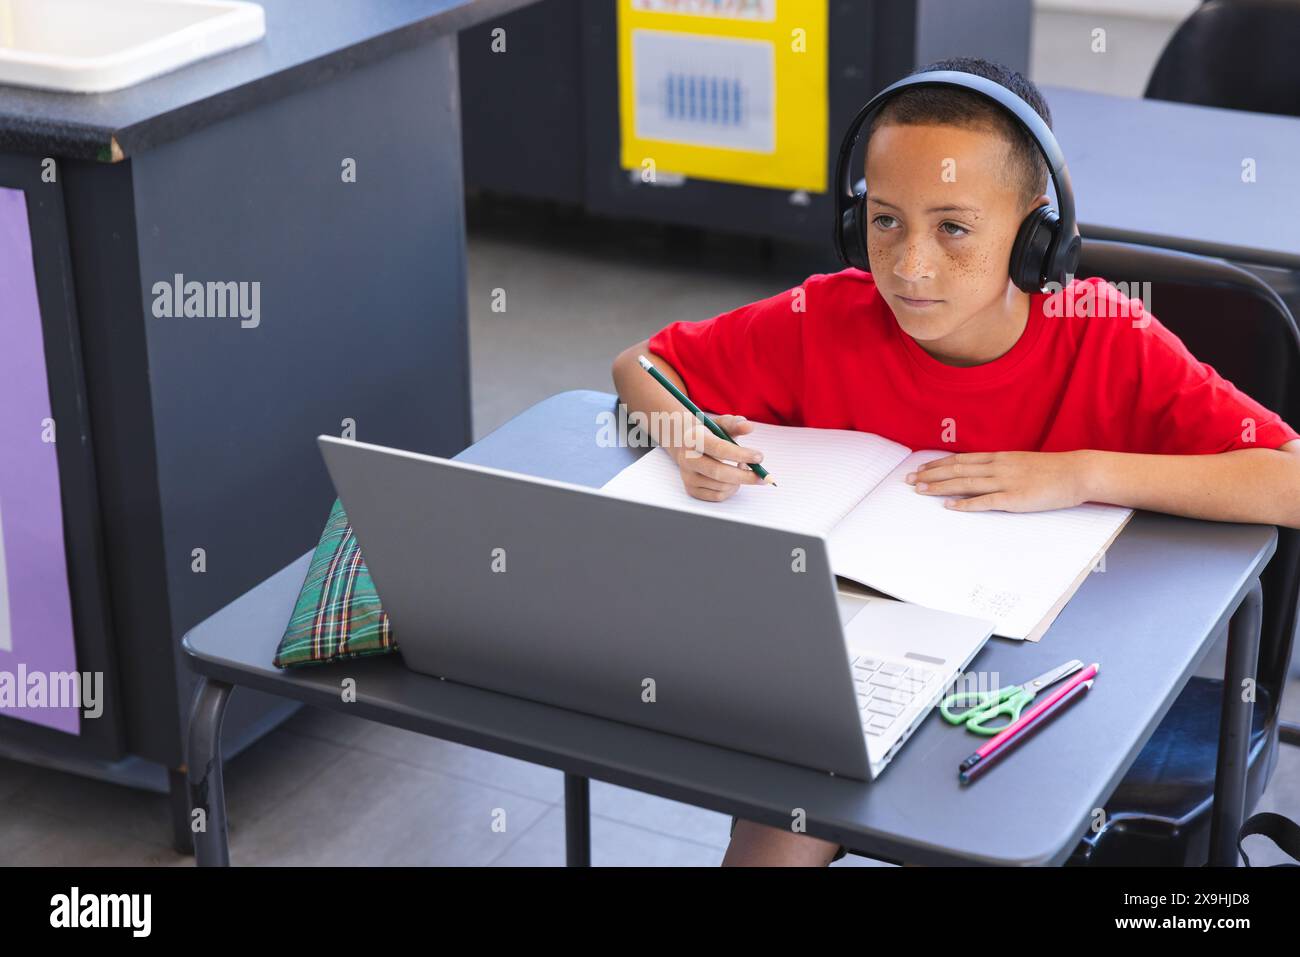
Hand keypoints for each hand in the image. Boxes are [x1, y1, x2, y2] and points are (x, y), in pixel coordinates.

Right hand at [668, 414, 767, 501]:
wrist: (688, 447)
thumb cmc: (710, 434)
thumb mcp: (721, 425)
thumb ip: (736, 424)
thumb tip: (749, 426)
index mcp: (693, 438)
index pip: (718, 448)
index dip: (741, 454)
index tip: (760, 457)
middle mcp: (686, 459)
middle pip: (718, 472)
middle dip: (745, 476)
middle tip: (762, 475)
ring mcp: (687, 476)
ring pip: (721, 486)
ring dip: (738, 481)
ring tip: (742, 468)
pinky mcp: (691, 490)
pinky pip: (718, 496)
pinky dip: (731, 489)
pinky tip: (732, 478)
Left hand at [904, 451, 1093, 512]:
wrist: (1077, 472)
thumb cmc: (1051, 470)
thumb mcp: (1021, 462)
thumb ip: (1000, 467)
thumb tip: (981, 472)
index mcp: (998, 457)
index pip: (960, 459)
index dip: (937, 464)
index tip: (919, 469)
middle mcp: (997, 466)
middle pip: (956, 470)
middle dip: (930, 475)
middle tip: (908, 480)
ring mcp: (1005, 482)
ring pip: (965, 483)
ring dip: (940, 487)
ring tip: (920, 490)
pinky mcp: (1014, 498)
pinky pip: (985, 501)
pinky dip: (965, 504)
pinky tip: (950, 506)